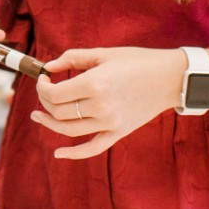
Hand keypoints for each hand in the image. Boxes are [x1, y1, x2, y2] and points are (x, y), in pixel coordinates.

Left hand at [32, 46, 184, 158]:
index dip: (41, 87)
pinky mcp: (119, 133)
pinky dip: (74, 154)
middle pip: (58, 112)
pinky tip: (58, 153)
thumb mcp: (103, 54)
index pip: (54, 94)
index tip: (42, 78)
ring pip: (69, 130)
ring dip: (49, 123)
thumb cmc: (137, 61)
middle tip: (44, 91)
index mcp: (94, 84)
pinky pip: (92, 148)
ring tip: (38, 116)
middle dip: (44, 101)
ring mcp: (110, 123)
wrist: (170, 78)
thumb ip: (72, 58)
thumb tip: (48, 67)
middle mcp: (100, 107)